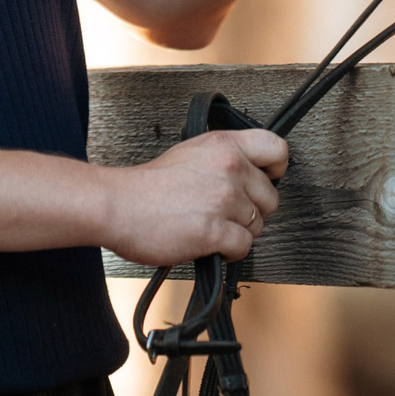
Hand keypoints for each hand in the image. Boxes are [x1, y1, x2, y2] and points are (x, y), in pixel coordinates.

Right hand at [98, 128, 288, 266]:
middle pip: (270, 197)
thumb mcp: (191, 152)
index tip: (267, 179)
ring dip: (238, 232)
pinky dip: (229, 251)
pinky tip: (209, 243)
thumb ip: (223, 159)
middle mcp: (229, 167)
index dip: (276, 169)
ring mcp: (223, 199)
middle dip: (252, 211)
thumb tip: (249, 175)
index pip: (276, 149)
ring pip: (258, 226)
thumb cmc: (148, 185)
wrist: (118, 205)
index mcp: (224, 144)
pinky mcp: (215, 230)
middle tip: (226, 213)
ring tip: (210, 226)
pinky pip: (243, 247)